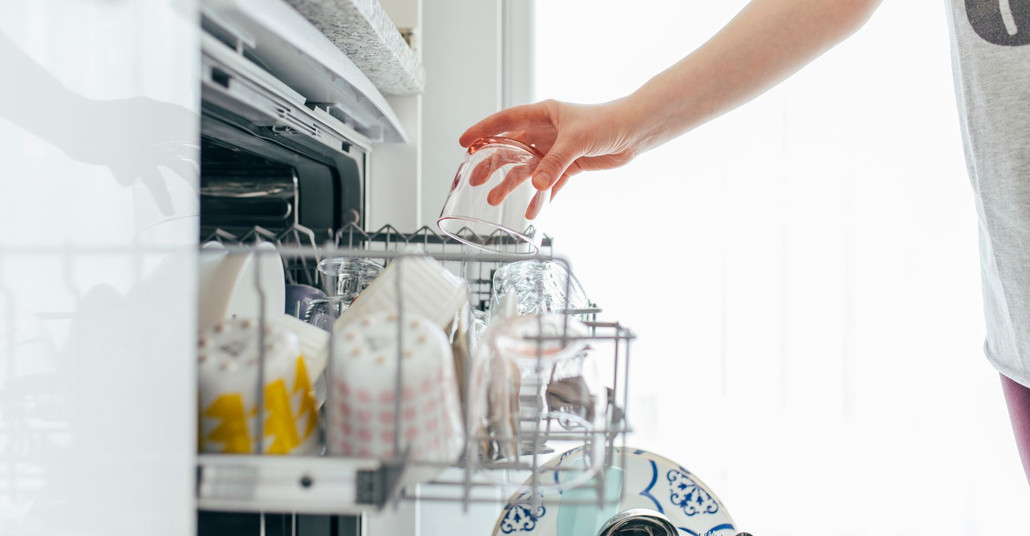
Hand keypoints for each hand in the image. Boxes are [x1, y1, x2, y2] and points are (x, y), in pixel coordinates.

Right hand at [459, 99, 641, 216]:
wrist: (633, 132)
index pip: (505, 121)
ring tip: (494, 200)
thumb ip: (554, 163)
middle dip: (492, 164)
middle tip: (475, 180)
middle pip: (511, 149)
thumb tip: (536, 185)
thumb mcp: (576, 141)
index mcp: (542, 115)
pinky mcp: (568, 166)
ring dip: (512, 184)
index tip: (465, 142)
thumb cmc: (606, 123)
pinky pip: (549, 184)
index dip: (483, 131)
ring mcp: (555, 150)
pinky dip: (540, 198)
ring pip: (527, 169)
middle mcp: (545, 132)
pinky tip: (531, 211)